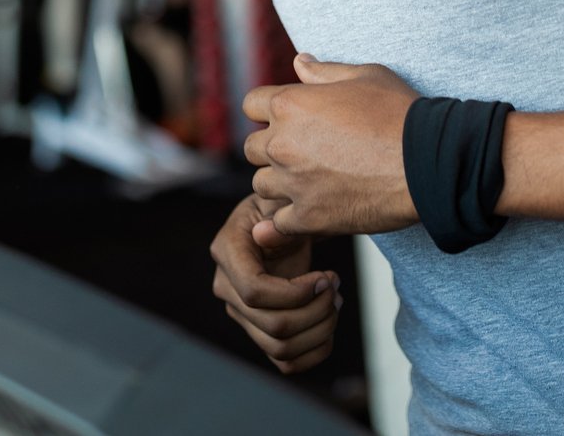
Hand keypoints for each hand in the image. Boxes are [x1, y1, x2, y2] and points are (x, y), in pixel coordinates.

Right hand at [209, 194, 341, 373]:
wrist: (277, 221)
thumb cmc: (279, 207)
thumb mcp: (279, 200)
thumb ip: (277, 215)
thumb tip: (266, 235)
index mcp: (226, 252)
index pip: (254, 292)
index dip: (295, 293)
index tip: (325, 276)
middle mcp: (227, 288)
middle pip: (274, 326)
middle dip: (317, 311)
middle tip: (336, 287)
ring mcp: (241, 314)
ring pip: (281, 348)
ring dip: (320, 329)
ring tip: (336, 300)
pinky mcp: (259, 331)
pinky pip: (285, 362)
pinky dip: (316, 350)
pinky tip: (330, 322)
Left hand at [244, 54, 418, 242]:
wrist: (426, 162)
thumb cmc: (399, 113)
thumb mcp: (364, 77)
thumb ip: (324, 72)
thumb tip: (299, 61)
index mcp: (290, 104)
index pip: (251, 104)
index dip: (268, 110)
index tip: (288, 120)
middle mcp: (282, 143)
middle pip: (251, 148)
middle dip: (271, 148)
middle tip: (303, 152)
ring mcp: (293, 183)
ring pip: (262, 186)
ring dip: (279, 184)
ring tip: (309, 182)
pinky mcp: (308, 217)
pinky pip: (278, 224)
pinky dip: (288, 220)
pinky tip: (307, 213)